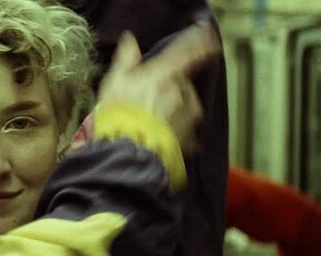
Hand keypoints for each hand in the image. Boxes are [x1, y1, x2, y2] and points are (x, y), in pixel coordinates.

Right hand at [97, 24, 220, 152]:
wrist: (127, 152)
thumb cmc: (118, 115)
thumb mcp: (114, 81)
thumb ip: (126, 59)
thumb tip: (130, 41)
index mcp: (166, 74)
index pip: (189, 52)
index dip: (200, 43)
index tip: (206, 39)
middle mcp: (182, 92)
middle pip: (184, 84)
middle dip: (172, 89)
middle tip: (150, 99)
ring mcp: (188, 117)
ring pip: (187, 107)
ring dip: (176, 111)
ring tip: (153, 123)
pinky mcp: (189, 139)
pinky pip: (186, 132)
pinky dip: (177, 133)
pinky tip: (160, 138)